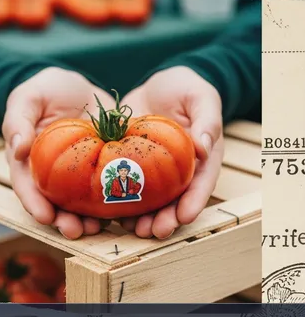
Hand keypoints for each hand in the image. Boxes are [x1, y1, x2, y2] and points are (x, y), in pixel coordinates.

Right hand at [2, 67, 115, 238]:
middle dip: (63, 221)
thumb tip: (18, 148)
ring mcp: (76, 176)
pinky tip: (123, 213)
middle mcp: (50, 175)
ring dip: (87, 220)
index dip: (34, 203)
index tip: (44, 216)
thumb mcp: (29, 96)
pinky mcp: (101, 171)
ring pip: (79, 204)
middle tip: (76, 231)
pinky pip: (106, 190)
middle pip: (53, 203)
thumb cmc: (47, 89)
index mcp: (27, 160)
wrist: (81, 86)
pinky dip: (113, 204)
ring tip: (98, 229)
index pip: (26, 185)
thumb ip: (18, 119)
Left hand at [120, 66, 223, 238]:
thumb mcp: (201, 97)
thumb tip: (205, 147)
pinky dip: (117, 199)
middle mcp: (176, 170)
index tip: (186, 217)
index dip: (194, 202)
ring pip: (148, 199)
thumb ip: (207, 120)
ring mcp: (152, 170)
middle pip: (173, 200)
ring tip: (133, 230)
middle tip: (154, 232)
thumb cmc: (185, 88)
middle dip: (165, 218)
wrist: (157, 84)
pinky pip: (122, 183)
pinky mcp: (128, 163)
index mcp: (200, 158)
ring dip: (142, 217)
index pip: (200, 183)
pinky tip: (108, 213)